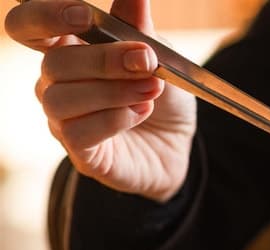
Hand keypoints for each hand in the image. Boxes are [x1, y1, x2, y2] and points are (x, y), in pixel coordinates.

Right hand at [5, 0, 195, 201]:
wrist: (178, 144)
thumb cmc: (160, 94)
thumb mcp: (157, 55)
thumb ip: (138, 27)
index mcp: (65, 47)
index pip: (27, 26)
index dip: (44, 16)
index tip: (84, 15)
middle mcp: (54, 82)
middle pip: (54, 63)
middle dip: (104, 59)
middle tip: (146, 60)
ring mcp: (62, 119)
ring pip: (62, 99)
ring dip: (113, 91)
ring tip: (151, 90)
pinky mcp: (79, 151)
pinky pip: (78, 133)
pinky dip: (114, 119)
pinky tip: (140, 113)